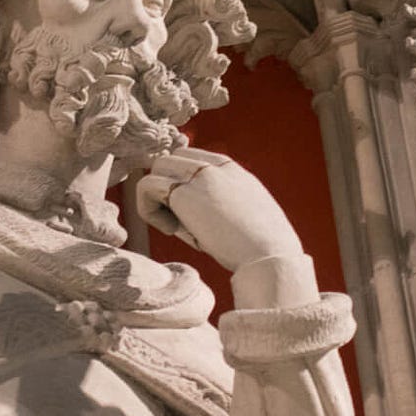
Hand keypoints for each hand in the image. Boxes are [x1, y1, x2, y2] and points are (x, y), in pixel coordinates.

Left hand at [135, 147, 302, 270]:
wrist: (270, 257)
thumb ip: (220, 206)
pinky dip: (149, 210)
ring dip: (157, 198)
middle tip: (180, 223)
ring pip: (157, 167)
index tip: (191, 216)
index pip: (192, 158)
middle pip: (172, 160)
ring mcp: (200, 175)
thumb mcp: (244, 217)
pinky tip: (171, 230)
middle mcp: (216, 166)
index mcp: (233, 170)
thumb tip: (183, 217)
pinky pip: (146, 186)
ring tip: (175, 227)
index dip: (182, 184)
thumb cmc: (260, 249)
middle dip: (167, 189)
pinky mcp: (185, 192)